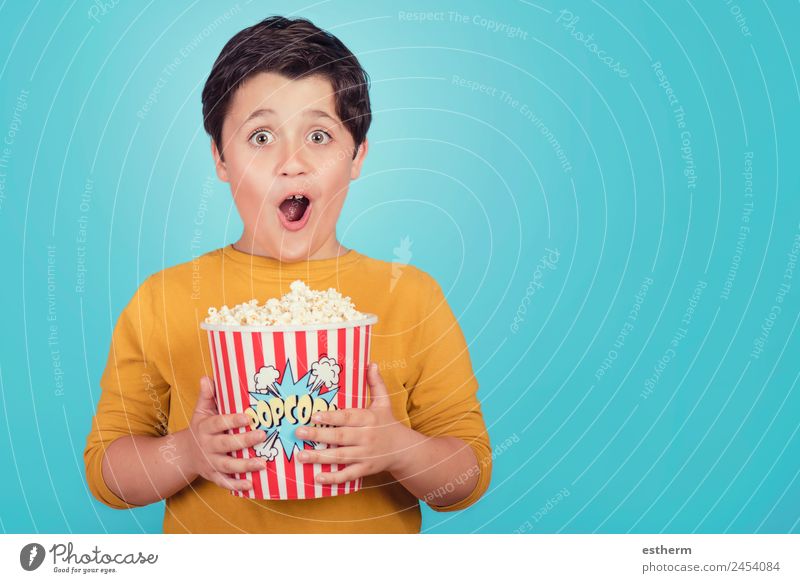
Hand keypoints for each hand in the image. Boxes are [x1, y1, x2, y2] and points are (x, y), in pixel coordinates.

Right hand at [185, 376, 266, 490]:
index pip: (219, 423)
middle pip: (225, 445)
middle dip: (244, 441)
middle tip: (262, 435)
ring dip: (244, 466)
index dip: (233, 421)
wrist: (184, 454)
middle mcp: (207, 446)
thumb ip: (207, 395)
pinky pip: (224, 482)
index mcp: (206, 428)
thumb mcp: (201, 411)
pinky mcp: (213, 476)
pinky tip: (251, 484)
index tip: (249, 417)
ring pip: (227, 466)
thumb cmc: (200, 428)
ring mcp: (210, 462)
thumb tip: (207, 377)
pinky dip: (236, 485)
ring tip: (263, 463)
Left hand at [294, 362, 410, 483]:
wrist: (403, 449)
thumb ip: (376, 384)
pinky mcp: (365, 469)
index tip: (314, 415)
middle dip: (318, 435)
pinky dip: (334, 477)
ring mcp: (366, 455)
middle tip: (298, 432)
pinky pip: (348, 475)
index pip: (348, 417)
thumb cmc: (388, 423)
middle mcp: (366, 437)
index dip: (332, 417)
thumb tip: (371, 363)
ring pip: (341, 457)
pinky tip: (317, 477)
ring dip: (320, 457)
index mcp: (369, 418)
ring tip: (301, 456)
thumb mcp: (384, 402)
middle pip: (341, 437)